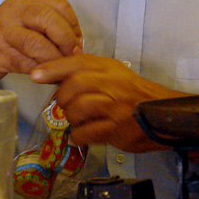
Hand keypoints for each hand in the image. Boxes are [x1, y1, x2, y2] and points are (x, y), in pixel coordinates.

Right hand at [0, 0, 82, 82]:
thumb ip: (53, 27)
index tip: (77, 41)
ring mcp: (3, 31)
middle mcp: (14, 11)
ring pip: (37, 44)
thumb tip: (79, 44)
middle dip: (66, 40)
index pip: (60, 5)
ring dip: (54, 58)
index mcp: (27, 0)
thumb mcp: (30, 22)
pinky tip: (47, 73)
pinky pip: (27, 63)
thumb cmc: (10, 36)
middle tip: (73, 55)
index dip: (73, 24)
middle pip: (48, 20)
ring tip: (61, 66)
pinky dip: (41, 69)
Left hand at [29, 55, 186, 152]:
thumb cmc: (134, 95)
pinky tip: (87, 133)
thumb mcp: (114, 75)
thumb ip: (88, 73)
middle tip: (69, 106)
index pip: (76, 62)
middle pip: (72, 87)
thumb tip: (54, 76)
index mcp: (109, 68)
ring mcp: (114, 106)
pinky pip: (83, 133)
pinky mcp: (114, 128)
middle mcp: (111, 83)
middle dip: (63, 99)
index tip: (35, 75)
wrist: (163, 114)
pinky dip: (79, 135)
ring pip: (75, 110)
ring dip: (71, 118)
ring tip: (81, 120)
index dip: (53, 68)